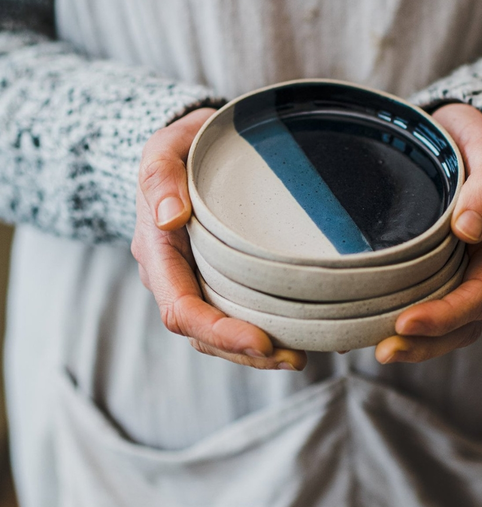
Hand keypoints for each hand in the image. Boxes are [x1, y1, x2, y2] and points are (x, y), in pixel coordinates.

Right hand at [131, 108, 306, 370]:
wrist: (188, 148)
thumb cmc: (180, 148)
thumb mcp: (164, 148)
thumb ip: (161, 178)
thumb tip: (169, 217)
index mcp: (158, 253)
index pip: (181, 309)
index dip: (220, 332)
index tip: (261, 340)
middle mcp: (174, 276)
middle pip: (204, 334)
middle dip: (247, 353)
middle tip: (294, 359)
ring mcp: (196, 280)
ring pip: (220, 333)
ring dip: (257, 353)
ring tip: (299, 357)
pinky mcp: (219, 279)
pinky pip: (236, 315)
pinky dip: (263, 332)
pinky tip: (298, 335)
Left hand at [375, 103, 481, 363]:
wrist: (462, 134)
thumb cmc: (472, 140)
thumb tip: (469, 229)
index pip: (480, 293)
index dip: (446, 314)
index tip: (405, 322)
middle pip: (467, 320)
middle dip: (427, 342)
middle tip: (384, 351)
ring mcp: (469, 270)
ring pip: (453, 325)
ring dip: (420, 346)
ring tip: (380, 351)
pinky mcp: (446, 270)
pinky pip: (435, 307)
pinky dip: (411, 328)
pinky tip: (373, 330)